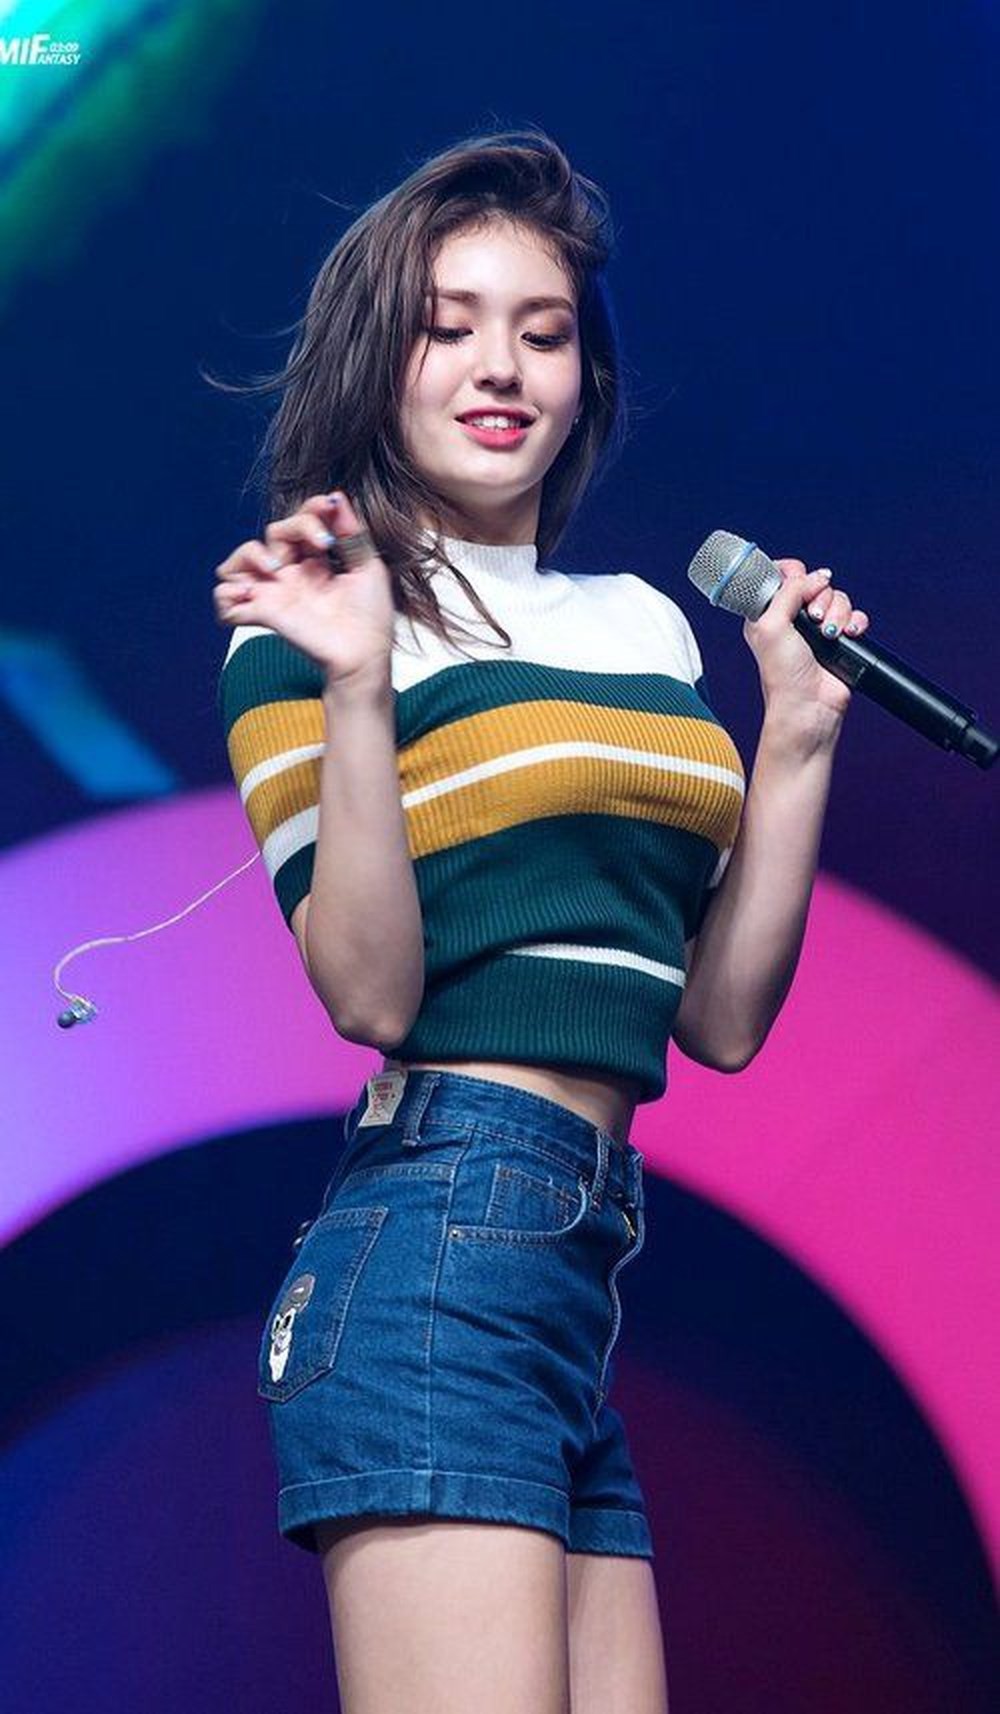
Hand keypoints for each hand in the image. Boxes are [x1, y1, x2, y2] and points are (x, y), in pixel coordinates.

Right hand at [213, 491, 395, 682]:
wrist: (363, 653)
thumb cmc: (368, 616)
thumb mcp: (368, 566)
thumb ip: (352, 533)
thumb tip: (337, 497)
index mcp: (314, 560)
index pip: (299, 522)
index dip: (310, 511)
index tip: (329, 507)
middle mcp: (290, 573)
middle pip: (272, 533)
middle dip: (295, 527)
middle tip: (323, 545)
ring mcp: (274, 592)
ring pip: (236, 561)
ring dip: (250, 555)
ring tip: (274, 569)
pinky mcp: (262, 613)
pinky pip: (224, 598)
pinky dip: (228, 594)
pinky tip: (251, 595)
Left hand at [741, 558, 869, 730]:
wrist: (810, 705)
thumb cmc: (783, 673)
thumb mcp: (772, 625)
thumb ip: (788, 591)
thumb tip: (814, 576)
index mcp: (768, 612)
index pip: (782, 575)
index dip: (793, 572)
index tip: (797, 578)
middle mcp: (793, 617)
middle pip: (816, 583)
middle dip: (819, 598)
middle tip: (812, 619)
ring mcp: (818, 627)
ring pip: (837, 598)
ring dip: (837, 613)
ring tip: (828, 634)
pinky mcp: (840, 638)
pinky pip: (855, 615)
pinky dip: (855, 622)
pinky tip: (847, 635)